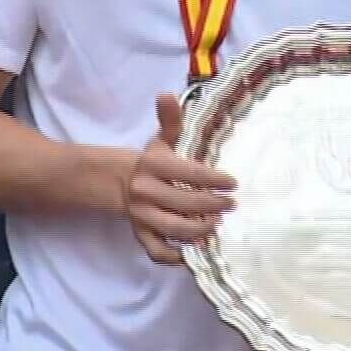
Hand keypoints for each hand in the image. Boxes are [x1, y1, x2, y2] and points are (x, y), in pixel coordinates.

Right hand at [127, 94, 236, 263]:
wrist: (117, 182)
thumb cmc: (151, 162)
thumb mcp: (161, 140)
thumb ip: (170, 120)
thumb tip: (166, 94)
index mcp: (154, 165)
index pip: (189, 173)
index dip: (214, 179)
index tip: (233, 183)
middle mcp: (147, 191)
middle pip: (186, 203)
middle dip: (213, 205)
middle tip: (231, 204)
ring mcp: (142, 215)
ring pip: (174, 229)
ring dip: (200, 230)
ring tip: (216, 223)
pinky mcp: (140, 233)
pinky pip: (156, 251)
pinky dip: (174, 256)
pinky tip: (193, 252)